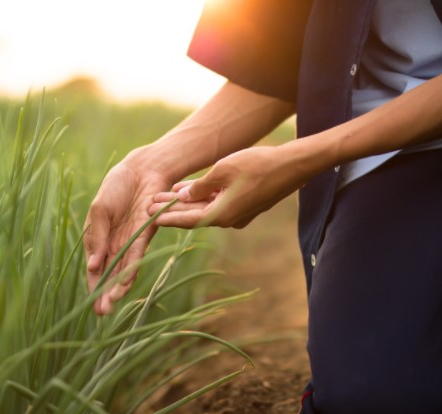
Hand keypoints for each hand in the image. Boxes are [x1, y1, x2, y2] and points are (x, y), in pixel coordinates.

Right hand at [84, 157, 171, 315]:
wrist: (141, 170)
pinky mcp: (145, 235)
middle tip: (100, 313)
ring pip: (123, 271)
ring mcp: (131, 242)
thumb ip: (96, 236)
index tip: (90, 304)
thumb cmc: (116, 187)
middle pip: (110, 275)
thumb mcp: (100, 211)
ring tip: (111, 305)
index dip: (93, 286)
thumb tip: (92, 266)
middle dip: (104, 294)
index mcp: (101, 240)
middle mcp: (116, 245)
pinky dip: (130, 270)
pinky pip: (137, 256)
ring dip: (117, 288)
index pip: (95, 268)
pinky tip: (124, 284)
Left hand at [148, 145, 307, 228]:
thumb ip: (200, 185)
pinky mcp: (245, 205)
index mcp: (222, 215)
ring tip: (164, 196)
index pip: (188, 220)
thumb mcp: (222, 170)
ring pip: (206, 208)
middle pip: (194, 215)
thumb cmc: (257, 165)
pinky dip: (203, 197)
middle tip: (150, 204)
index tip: (149, 217)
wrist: (292, 166)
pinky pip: (218, 203)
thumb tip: (184, 196)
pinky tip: (188, 189)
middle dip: (172, 209)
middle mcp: (229, 219)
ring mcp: (238, 213)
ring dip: (186, 202)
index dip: (167, 217)